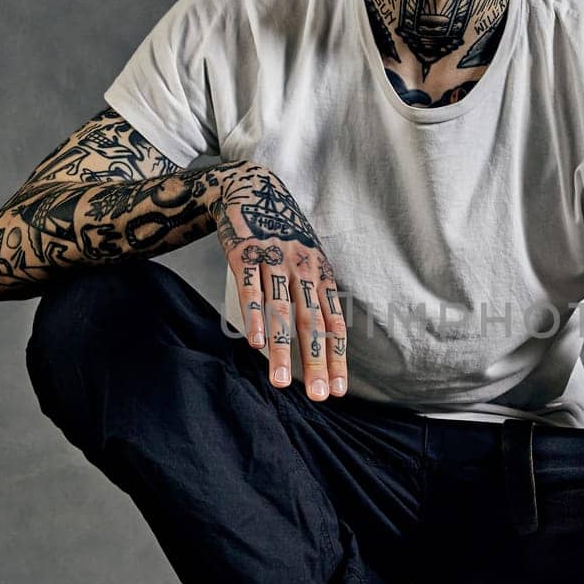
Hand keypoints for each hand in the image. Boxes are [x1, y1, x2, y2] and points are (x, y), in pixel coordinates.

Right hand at [208, 163, 346, 402]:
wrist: (250, 187)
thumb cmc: (279, 231)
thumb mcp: (305, 257)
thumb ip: (310, 292)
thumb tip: (318, 335)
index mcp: (319, 274)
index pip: (333, 322)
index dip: (337, 356)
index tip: (338, 389)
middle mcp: (302, 268)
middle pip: (312, 322)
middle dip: (316, 362)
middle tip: (318, 396)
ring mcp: (274, 260)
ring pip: (282, 310)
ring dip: (282, 349)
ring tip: (279, 382)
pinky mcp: (245, 252)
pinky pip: (251, 289)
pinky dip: (255, 316)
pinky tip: (256, 343)